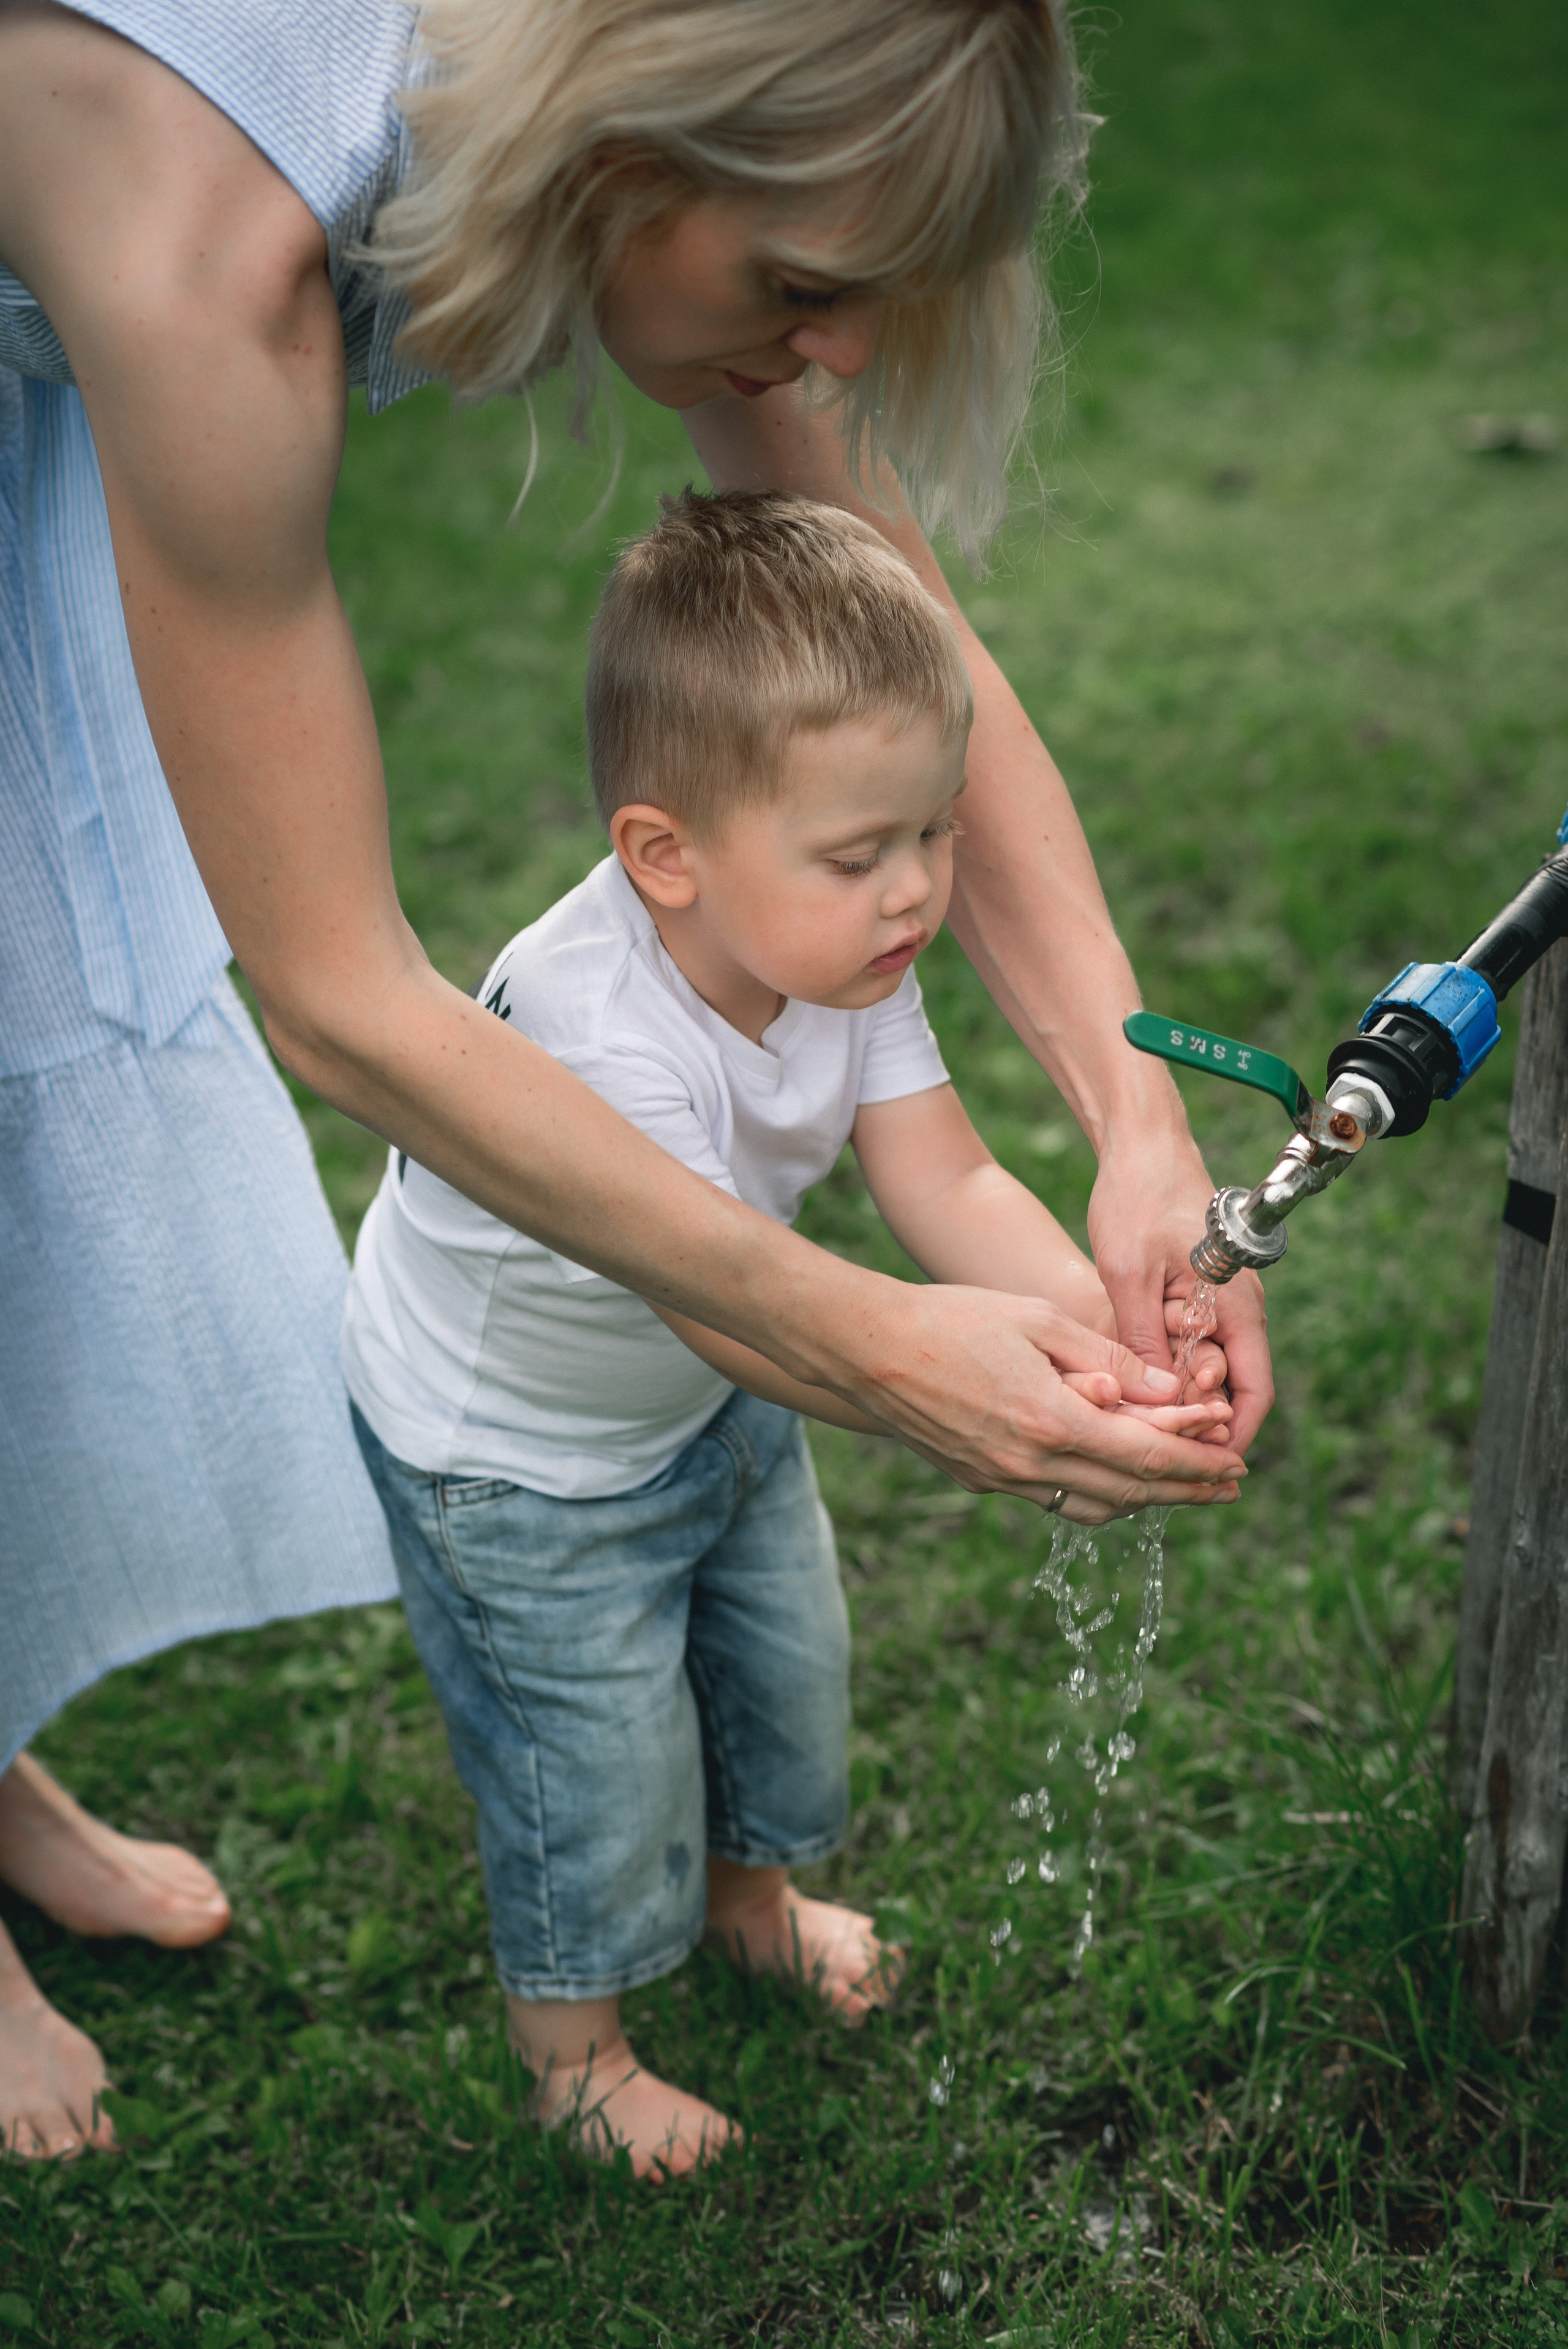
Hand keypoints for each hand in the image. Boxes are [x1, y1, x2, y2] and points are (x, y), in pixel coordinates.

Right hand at [843, 1283, 1244, 1525]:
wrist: (866, 1348)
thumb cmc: (954, 1318)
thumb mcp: (1039, 1319)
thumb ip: (1108, 1358)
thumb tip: (1169, 1395)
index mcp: (1051, 1421)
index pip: (1147, 1457)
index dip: (1198, 1464)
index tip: (1236, 1462)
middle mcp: (1029, 1464)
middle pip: (1129, 1492)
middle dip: (1186, 1491)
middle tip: (1230, 1487)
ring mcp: (1001, 1479)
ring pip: (1093, 1506)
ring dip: (1144, 1499)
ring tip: (1182, 1486)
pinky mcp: (980, 1479)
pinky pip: (1055, 1498)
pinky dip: (1097, 1492)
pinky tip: (1114, 1476)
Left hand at [1087, 1132, 1273, 1454]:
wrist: (1141, 1143)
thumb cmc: (1137, 1197)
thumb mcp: (1129, 1271)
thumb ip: (1145, 1336)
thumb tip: (1158, 1399)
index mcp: (1237, 1305)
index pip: (1253, 1391)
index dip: (1232, 1436)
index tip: (1201, 1469)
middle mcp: (1238, 1308)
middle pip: (1230, 1387)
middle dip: (1197, 1421)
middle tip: (1152, 1447)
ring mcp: (1218, 1301)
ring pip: (1207, 1368)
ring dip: (1177, 1395)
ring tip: (1134, 1419)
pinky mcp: (1195, 1293)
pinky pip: (1189, 1344)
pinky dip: (1167, 1367)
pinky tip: (1131, 1383)